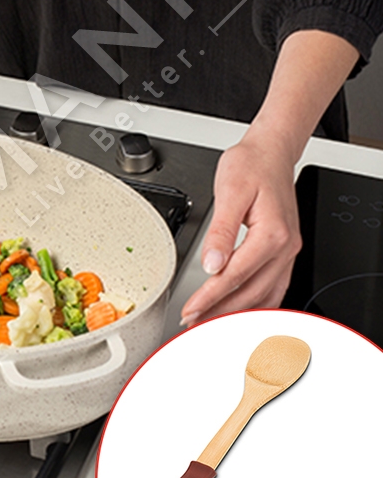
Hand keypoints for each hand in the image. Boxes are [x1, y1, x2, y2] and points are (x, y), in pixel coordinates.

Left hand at [180, 130, 301, 325]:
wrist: (271, 153)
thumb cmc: (251, 166)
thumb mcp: (229, 192)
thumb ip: (221, 232)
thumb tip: (212, 264)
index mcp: (272, 235)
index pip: (234, 276)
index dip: (209, 297)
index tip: (189, 310)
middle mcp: (284, 248)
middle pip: (250, 293)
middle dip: (219, 313)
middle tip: (193, 324)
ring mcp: (288, 253)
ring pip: (264, 296)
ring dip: (236, 314)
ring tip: (209, 324)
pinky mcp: (284, 254)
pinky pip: (273, 289)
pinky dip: (255, 306)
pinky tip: (239, 313)